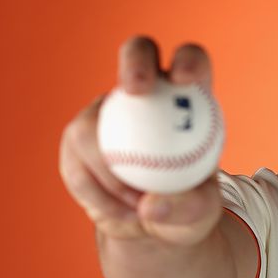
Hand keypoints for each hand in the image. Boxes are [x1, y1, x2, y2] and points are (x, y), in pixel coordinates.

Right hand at [59, 36, 222, 245]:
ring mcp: (106, 111)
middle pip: (137, 53)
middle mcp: (145, 92)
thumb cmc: (187, 209)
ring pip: (92, 124)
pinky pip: (76, 164)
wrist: (154, 224)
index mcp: (187, 96)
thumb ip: (188, 208)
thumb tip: (152, 204)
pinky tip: (123, 216)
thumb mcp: (200, 215)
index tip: (186, 81)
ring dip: (111, 174)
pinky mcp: (77, 140)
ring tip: (140, 210)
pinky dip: (99, 197)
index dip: (188, 61)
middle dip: (135, 62)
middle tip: (136, 90)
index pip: (191, 61)